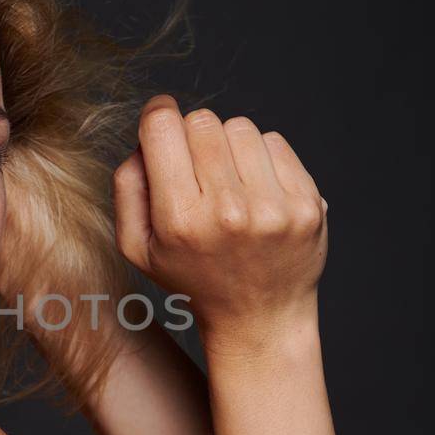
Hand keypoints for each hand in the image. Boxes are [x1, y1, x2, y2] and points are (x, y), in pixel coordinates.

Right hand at [113, 95, 328, 336]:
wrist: (259, 319)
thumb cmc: (192, 277)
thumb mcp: (138, 248)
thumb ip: (127, 189)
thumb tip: (144, 140)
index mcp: (181, 221)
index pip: (164, 128)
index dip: (158, 116)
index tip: (161, 123)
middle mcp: (229, 212)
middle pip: (203, 122)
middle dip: (193, 135)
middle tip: (196, 166)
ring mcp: (273, 207)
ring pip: (240, 127)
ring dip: (229, 145)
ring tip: (229, 181)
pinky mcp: (307, 203)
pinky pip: (275, 142)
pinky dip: (262, 156)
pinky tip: (256, 189)